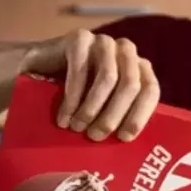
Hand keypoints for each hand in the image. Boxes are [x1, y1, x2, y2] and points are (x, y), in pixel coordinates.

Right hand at [20, 29, 159, 141]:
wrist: (40, 72)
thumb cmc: (80, 97)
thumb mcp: (106, 107)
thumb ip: (123, 116)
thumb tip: (135, 152)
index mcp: (141, 68)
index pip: (151, 90)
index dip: (140, 114)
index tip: (124, 138)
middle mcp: (127, 52)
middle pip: (130, 85)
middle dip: (113, 115)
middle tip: (95, 137)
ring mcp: (104, 42)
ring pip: (108, 78)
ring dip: (91, 108)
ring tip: (77, 128)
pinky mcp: (80, 38)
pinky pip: (81, 70)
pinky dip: (72, 98)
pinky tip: (64, 117)